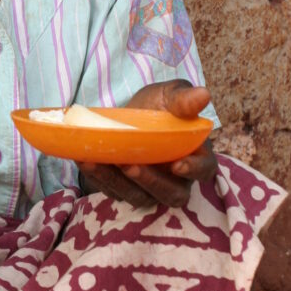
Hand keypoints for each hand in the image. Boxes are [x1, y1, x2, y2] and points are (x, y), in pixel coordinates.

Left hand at [79, 79, 216, 207]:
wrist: (126, 115)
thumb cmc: (156, 106)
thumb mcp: (168, 95)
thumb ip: (183, 98)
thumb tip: (203, 94)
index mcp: (195, 155)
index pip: (204, 169)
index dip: (194, 170)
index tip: (177, 165)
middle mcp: (176, 179)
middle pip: (172, 194)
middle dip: (151, 182)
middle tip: (131, 165)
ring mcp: (149, 189)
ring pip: (140, 196)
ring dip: (120, 182)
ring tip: (104, 161)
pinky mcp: (124, 190)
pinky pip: (113, 191)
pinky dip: (99, 178)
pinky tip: (86, 160)